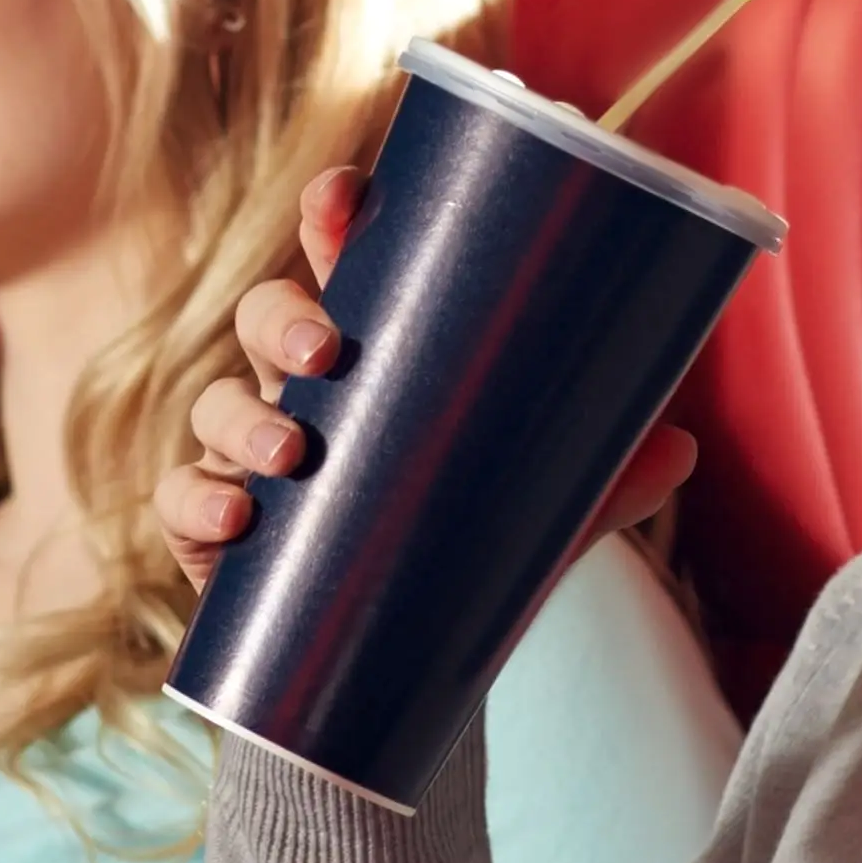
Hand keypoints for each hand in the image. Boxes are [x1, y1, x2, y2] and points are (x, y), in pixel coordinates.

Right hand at [150, 158, 700, 591]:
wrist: (402, 666)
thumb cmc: (465, 550)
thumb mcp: (540, 512)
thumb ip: (601, 480)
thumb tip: (682, 449)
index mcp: (373, 354)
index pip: (339, 262)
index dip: (330, 217)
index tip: (344, 196)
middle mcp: (299, 390)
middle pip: (263, 316)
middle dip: (283, 314)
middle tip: (327, 344)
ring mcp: (248, 458)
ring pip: (216, 404)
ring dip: (243, 416)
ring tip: (292, 452)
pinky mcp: (212, 534)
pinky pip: (179, 502)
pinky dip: (196, 504)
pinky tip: (234, 520)